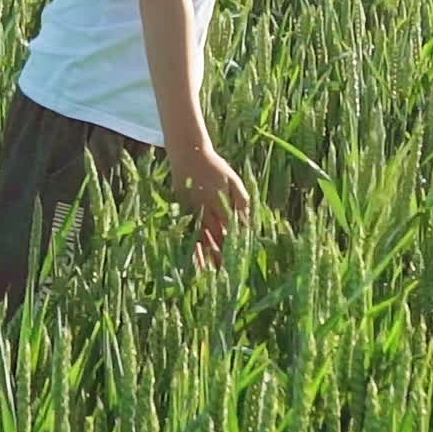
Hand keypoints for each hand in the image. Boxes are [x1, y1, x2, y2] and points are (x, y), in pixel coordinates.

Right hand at [167, 141, 249, 268]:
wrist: (188, 153)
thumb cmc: (215, 167)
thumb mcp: (233, 181)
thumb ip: (242, 202)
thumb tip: (249, 224)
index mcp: (220, 203)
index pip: (231, 231)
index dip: (237, 248)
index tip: (244, 264)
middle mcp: (205, 211)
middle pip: (216, 239)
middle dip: (223, 258)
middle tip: (230, 279)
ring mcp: (192, 213)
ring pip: (201, 240)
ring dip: (207, 259)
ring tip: (212, 277)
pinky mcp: (183, 213)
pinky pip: (189, 236)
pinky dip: (193, 250)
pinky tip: (196, 263)